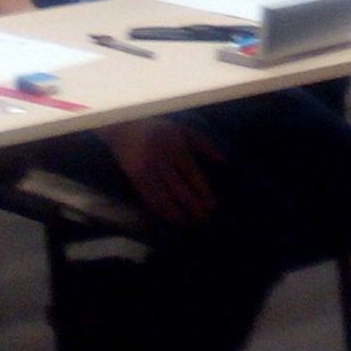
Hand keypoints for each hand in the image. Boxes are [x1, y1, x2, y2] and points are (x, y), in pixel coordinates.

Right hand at [102, 116, 220, 225]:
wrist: (126, 128)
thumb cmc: (161, 130)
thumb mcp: (184, 131)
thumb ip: (205, 145)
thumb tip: (224, 161)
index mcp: (177, 148)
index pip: (193, 175)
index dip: (203, 193)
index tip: (212, 207)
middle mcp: (162, 160)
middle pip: (180, 190)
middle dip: (194, 207)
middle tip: (204, 219)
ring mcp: (147, 170)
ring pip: (164, 198)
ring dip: (178, 214)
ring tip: (189, 222)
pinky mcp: (135, 178)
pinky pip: (149, 199)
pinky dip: (161, 211)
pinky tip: (171, 217)